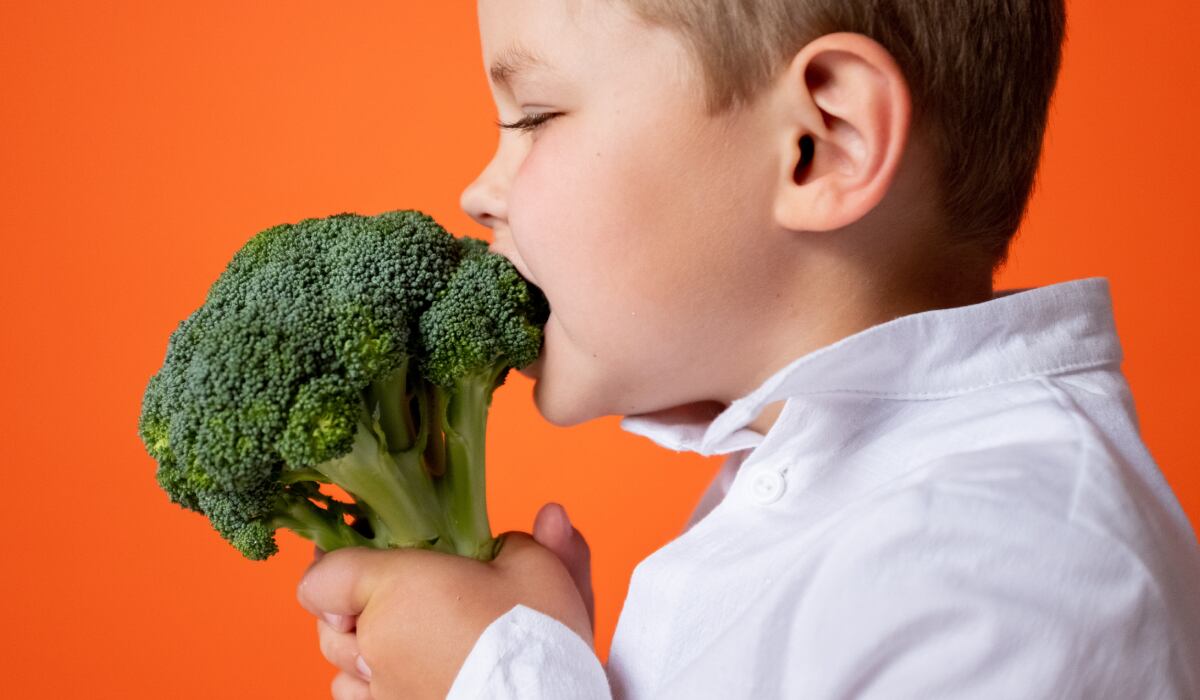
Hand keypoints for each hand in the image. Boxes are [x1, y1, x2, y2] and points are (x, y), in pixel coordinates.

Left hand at [297, 505, 593, 699]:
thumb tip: (549, 517)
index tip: (355, 552)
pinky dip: (374, 687)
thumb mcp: (542, 571)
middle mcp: (374, 645)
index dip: (331, 563)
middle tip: (389, 593)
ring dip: (360, 651)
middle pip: (327, 624)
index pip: (322, 577)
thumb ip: (529, 540)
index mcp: (395, 591)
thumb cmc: (538, 638)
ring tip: (398, 637)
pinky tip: (405, 674)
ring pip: (342, 669)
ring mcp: (381, 692)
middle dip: (350, 608)